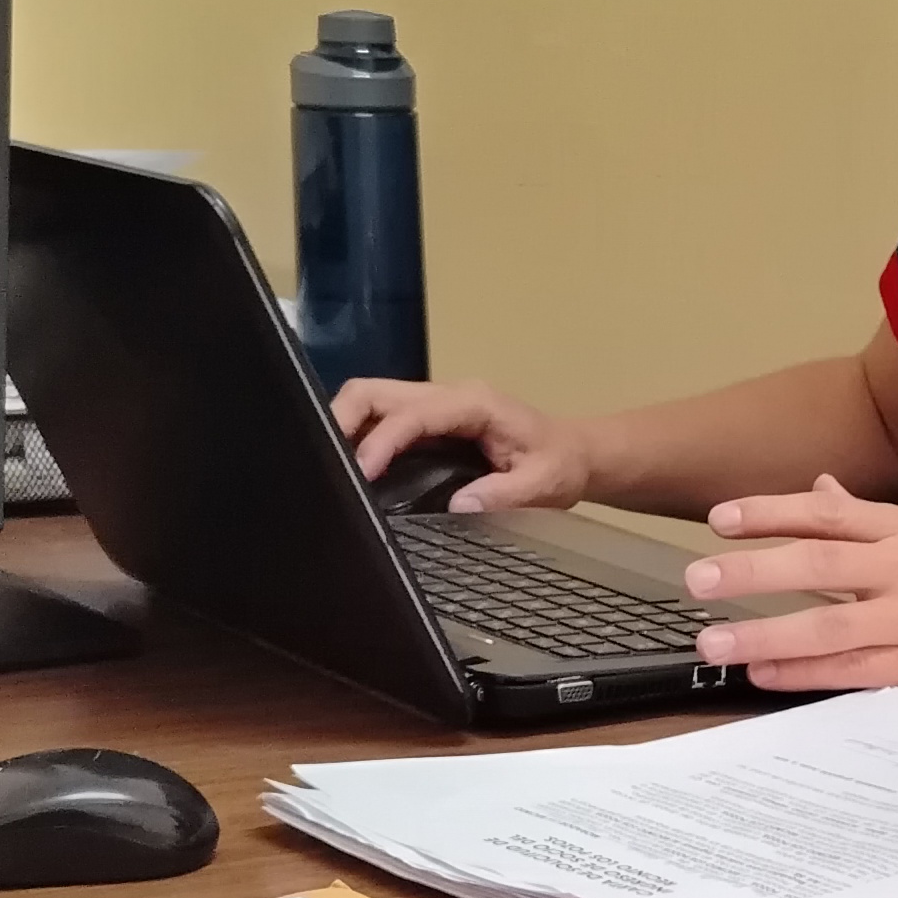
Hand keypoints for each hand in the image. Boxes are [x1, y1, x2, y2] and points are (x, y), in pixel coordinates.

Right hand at [329, 376, 590, 511]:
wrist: (574, 453)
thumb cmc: (560, 464)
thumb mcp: (543, 484)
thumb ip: (503, 494)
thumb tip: (459, 506)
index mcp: (474, 404)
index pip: (413, 414)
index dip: (381, 441)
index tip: (361, 475)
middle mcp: (447, 396)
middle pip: (375, 391)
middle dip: (342, 420)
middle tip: (322, 464)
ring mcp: (434, 406)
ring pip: (371, 400)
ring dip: (344, 427)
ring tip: (329, 469)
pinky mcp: (426, 422)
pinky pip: (381, 419)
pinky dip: (357, 438)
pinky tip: (348, 469)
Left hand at [682, 476, 897, 697]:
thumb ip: (868, 518)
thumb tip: (818, 489)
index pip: (828, 514)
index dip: (770, 513)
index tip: (718, 518)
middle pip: (818, 566)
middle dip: (752, 572)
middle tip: (698, 579)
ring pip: (829, 626)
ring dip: (765, 634)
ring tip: (713, 639)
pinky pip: (855, 673)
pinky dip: (807, 675)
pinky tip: (766, 674)